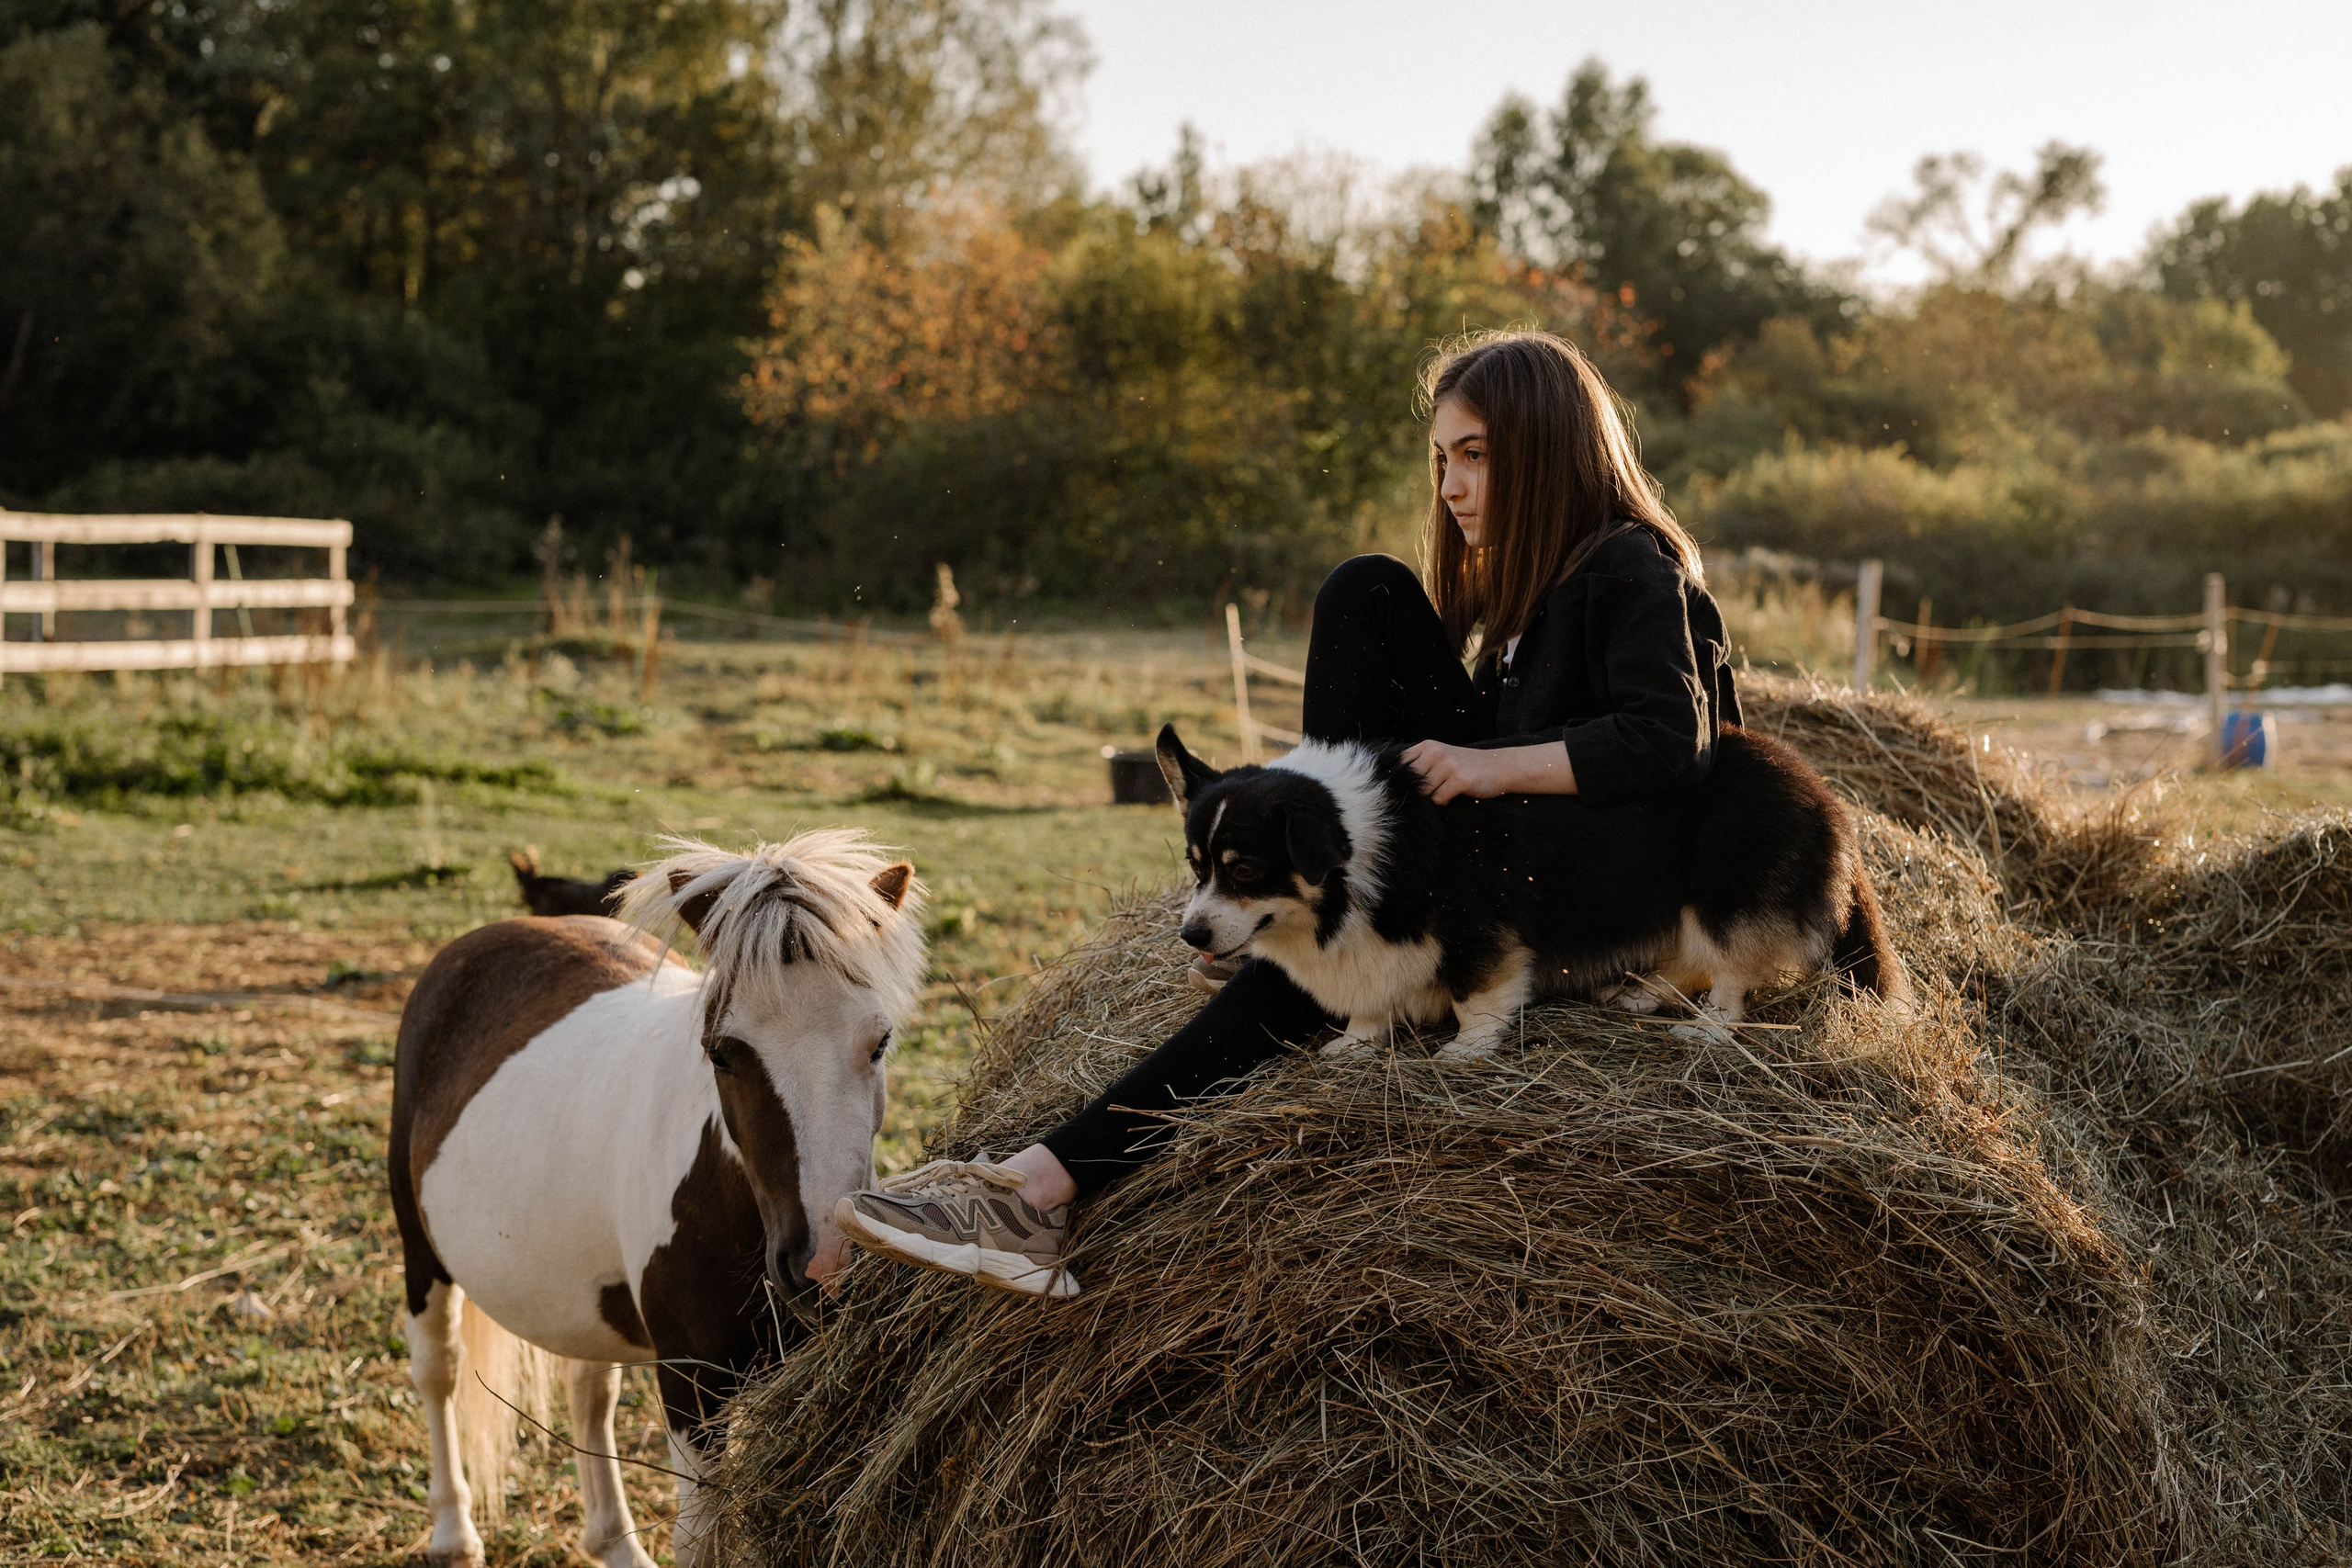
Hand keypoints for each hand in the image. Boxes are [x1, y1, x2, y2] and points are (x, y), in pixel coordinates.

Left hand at [1399, 739, 1577, 803]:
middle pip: (1410, 781)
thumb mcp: (1441, 757)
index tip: (1407, 789)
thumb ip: (1419, 765)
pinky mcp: (1459, 780)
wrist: (1499, 766)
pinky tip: (1452, 796)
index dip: (1401, 780)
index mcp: (1428, 746)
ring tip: (1443, 792)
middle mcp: (1436, 753)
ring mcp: (1448, 765)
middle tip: (1430, 793)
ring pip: (1423, 792)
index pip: (1400, 765)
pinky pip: (1438, 799)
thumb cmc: (1465, 765)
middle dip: (1416, 791)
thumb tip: (1393, 784)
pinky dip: (1443, 802)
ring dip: (1430, 797)